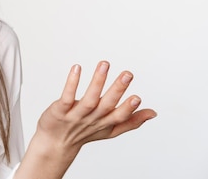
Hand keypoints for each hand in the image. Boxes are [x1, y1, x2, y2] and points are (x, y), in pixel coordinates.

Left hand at [36, 61, 156, 154]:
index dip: (129, 109)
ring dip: (97, 82)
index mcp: (105, 123)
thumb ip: (131, 121)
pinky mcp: (60, 110)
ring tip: (104, 64)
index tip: (138, 97)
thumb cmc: (84, 132)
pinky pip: (66, 96)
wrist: (55, 143)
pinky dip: (72, 83)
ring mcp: (76, 115)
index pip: (119, 117)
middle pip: (107, 105)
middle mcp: (92, 119)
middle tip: (127, 74)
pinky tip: (77, 68)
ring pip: (89, 99)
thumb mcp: (109, 130)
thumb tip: (153, 113)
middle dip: (118, 90)